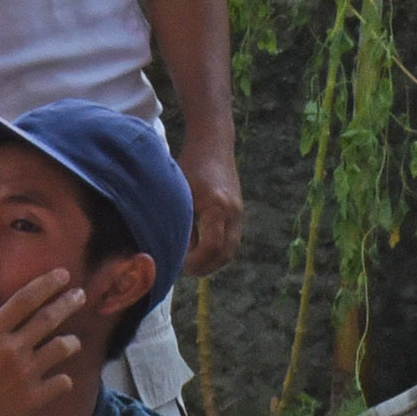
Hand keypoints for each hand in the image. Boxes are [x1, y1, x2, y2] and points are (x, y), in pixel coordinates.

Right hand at [0, 263, 92, 415]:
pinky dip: (64, 379)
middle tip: (80, 295)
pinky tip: (62, 378)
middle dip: (68, 303)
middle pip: (48, 318)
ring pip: (61, 348)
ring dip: (71, 341)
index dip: (47, 284)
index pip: (25, 300)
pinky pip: (62, 383)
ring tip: (73, 340)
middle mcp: (12, 350)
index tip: (63, 274)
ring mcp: (25, 375)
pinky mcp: (33, 400)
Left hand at [182, 134, 242, 280]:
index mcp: (217, 206)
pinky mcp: (239, 213)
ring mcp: (239, 213)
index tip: (181, 265)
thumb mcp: (180, 194)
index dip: (197, 262)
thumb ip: (181, 223)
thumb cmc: (190, 165)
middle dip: (207, 267)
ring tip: (194, 264)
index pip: (211, 247)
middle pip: (225, 253)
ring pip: (231, 250)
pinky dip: (219, 250)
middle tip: (187, 271)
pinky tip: (202, 250)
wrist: (213, 145)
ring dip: (214, 261)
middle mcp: (232, 212)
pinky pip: (232, 240)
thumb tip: (177, 253)